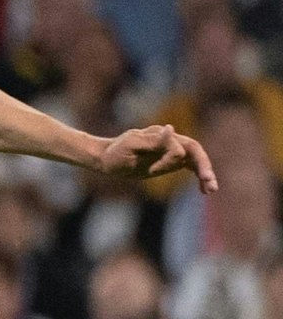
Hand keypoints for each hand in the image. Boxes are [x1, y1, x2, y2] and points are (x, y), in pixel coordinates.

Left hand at [94, 124, 216, 191]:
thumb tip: (170, 128)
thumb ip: (153, 141)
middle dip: (203, 166)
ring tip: (211, 190)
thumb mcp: (130, 147)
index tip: (151, 171)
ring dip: (205, 173)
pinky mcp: (172, 160)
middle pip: (194, 150)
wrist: (107, 159)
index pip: (177, 148)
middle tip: (208, 182)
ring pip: (196, 159)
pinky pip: (190, 166)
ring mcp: (172, 149)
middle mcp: (169, 139)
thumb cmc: (116, 154)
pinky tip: (204, 190)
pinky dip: (198, 176)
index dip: (167, 162)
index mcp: (159, 135)